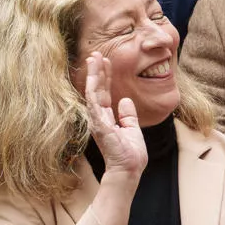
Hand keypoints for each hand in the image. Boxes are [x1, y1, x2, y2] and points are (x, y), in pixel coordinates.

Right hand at [83, 53, 147, 181]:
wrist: (129, 170)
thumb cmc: (130, 154)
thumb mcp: (132, 129)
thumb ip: (128, 116)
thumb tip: (126, 101)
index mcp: (107, 118)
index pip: (104, 93)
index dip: (104, 77)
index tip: (106, 61)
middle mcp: (99, 118)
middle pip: (97, 90)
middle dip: (96, 72)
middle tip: (96, 54)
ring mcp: (97, 122)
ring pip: (93, 94)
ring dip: (93, 76)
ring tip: (94, 59)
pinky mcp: (100, 126)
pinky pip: (94, 105)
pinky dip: (93, 91)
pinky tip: (94, 79)